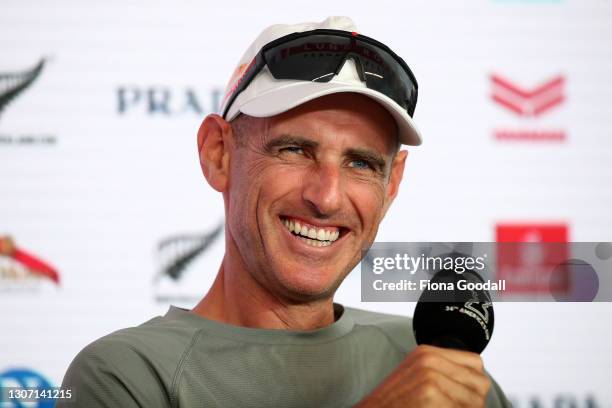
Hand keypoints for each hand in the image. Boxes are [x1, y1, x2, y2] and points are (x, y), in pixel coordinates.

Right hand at [355, 345, 490, 406]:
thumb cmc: (393, 403)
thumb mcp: (415, 377)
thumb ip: (443, 373)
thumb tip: (478, 384)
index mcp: (426, 352)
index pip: (475, 363)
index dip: (474, 384)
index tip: (464, 398)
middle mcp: (429, 360)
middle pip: (479, 382)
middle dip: (473, 402)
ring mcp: (430, 376)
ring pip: (474, 401)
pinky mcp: (430, 394)